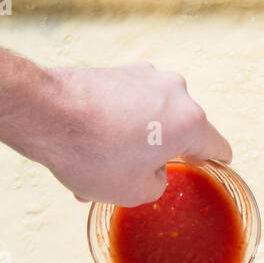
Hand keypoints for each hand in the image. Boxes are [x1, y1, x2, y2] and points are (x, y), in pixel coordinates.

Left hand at [1, 64, 233, 206]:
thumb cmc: (94, 154)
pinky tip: (89, 148)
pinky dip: (115, 126)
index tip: (217, 165)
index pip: (216, 146)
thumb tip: (153, 171)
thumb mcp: (134, 191)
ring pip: (149, 119)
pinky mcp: (118, 72)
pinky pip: (127, 105)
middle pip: (178, 130)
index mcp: (189, 122)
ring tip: (100, 170)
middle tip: (135, 179)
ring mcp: (145, 77)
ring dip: (133, 142)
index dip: (217, 162)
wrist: (46, 114)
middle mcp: (174, 93)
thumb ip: (157, 185)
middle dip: (159, 155)